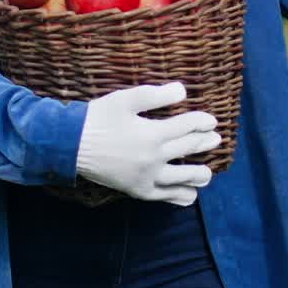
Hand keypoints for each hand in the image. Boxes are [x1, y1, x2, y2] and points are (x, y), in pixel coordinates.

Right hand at [76, 82, 219, 205]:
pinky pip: (163, 196)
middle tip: (216, 140)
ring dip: (198, 174)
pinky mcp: (136, 189)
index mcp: (153, 133)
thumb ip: (155, 95)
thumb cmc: (98, 117)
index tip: (212, 121)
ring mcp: (146, 176)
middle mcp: (154, 158)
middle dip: (204, 143)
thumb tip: (183, 91)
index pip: (187, 127)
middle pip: (187, 150)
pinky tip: (188, 196)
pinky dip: (178, 197)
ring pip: (181, 178)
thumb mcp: (125, 99)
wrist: (71, 145)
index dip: (202, 122)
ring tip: (208, 173)